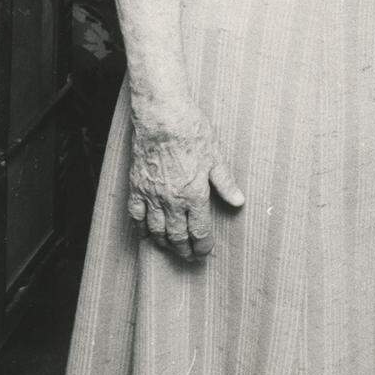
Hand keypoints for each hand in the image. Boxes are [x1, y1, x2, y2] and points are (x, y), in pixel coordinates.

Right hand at [128, 101, 244, 260]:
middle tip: (190, 257)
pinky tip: (146, 233)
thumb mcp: (216, 156)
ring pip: (156, 231)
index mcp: (194, 195)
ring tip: (172, 248)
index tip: (205, 252)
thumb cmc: (192, 132)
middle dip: (185, 250)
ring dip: (165, 244)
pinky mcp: (136, 187)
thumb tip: (238, 201)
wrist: (162, 117)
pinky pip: (136, 216)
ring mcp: (152, 195)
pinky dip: (141, 229)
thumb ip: (225, 182)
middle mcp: (172, 201)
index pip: (199, 231)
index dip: (203, 246)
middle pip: (177, 236)